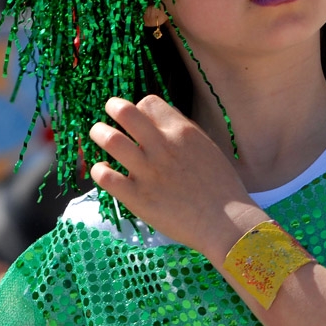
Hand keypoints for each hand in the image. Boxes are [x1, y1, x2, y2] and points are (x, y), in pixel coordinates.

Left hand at [88, 96, 260, 259]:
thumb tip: (163, 120)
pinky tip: (103, 170)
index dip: (140, 108)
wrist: (226, 223)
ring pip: (110, 139)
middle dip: (112, 106)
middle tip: (108, 110)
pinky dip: (99, 169)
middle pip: (125, 112)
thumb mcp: (208, 149)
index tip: (137, 118)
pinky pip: (105, 176)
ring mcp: (148, 172)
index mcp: (183, 132)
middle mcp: (163, 146)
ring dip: (99, 133)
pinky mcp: (137, 197)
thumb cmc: (221, 187)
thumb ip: (184, 133)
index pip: (149, 103)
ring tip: (98, 134)